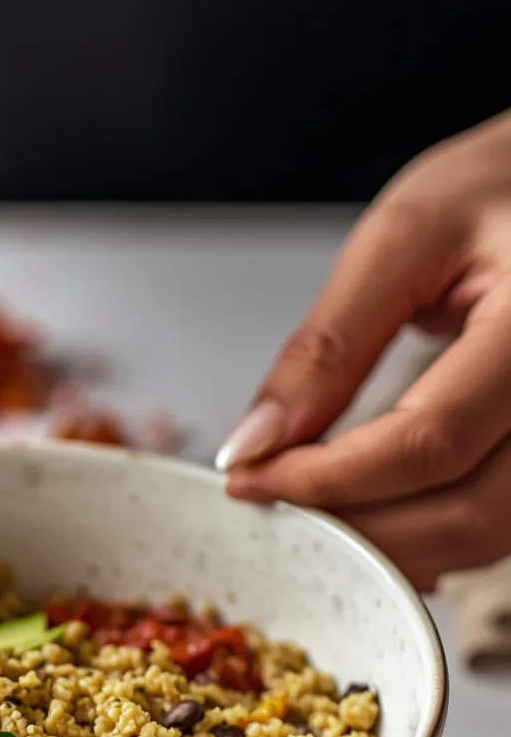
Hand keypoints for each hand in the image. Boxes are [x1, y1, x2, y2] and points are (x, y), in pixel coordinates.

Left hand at [216, 111, 510, 591]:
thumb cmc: (501, 190)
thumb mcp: (402, 237)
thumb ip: (328, 345)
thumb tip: (257, 441)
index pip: (430, 441)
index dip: (328, 477)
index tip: (252, 478)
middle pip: (469, 512)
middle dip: (356, 528)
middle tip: (275, 508)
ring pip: (488, 535)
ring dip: (391, 546)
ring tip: (315, 513)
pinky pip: (502, 525)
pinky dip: (432, 535)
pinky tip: (375, 516)